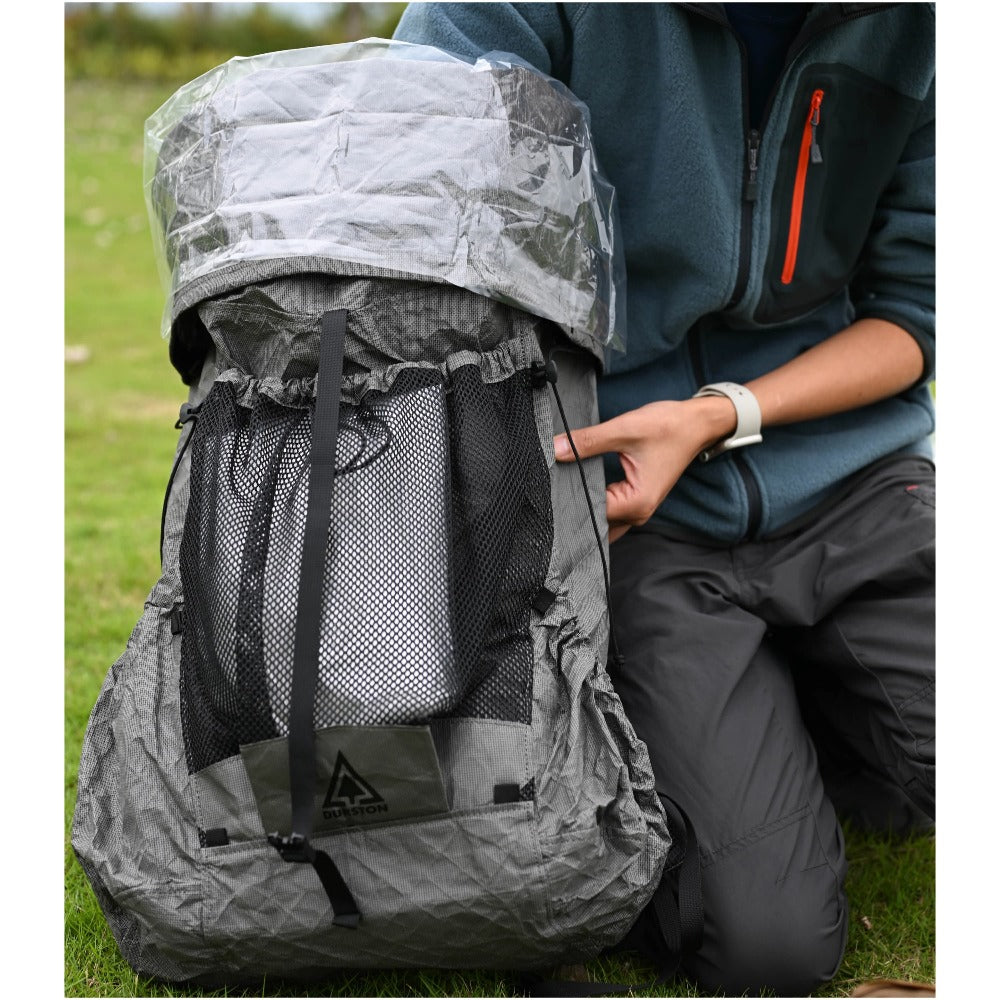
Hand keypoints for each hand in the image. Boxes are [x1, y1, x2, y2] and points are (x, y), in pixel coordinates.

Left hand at [553, 397, 736, 542]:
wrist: (697, 423)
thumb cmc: (668, 426)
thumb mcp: (624, 429)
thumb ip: (587, 442)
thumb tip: (555, 449)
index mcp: (636, 503)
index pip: (590, 512)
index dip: (568, 499)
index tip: (548, 488)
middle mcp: (637, 514)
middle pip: (594, 521)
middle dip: (573, 507)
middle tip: (548, 491)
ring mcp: (638, 510)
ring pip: (602, 519)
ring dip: (584, 507)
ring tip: (560, 490)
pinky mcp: (636, 501)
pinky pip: (609, 510)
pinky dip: (595, 502)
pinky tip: (578, 489)